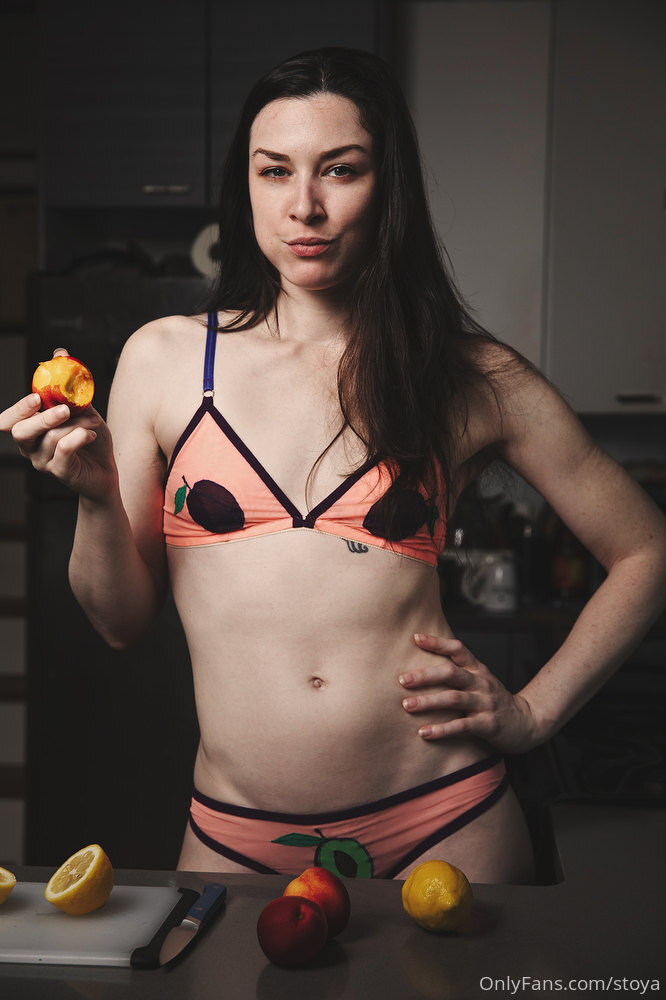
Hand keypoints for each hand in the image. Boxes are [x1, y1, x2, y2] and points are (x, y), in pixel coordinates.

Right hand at [2, 351, 116, 500]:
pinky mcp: (60, 472)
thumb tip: (60, 354)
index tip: (36, 398)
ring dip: (75, 425)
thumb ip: (69, 386)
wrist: (107, 467)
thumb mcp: (81, 408)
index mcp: (30, 428)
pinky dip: (80, 438)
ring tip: (93, 420)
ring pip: (50, 439)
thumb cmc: (89, 437)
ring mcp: (43, 461)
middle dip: (42, 418)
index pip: (7, 421)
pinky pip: (64, 451)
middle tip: (65, 409)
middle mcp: (30, 446)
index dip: (17, 410)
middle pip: (21, 432)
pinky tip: (91, 434)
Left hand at [399, 633, 539, 753]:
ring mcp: (485, 703)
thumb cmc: (493, 700)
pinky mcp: (488, 724)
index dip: (437, 642)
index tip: (415, 638)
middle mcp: (481, 683)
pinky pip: (462, 726)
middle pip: (451, 673)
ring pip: (454, 699)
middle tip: (402, 680)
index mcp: (477, 669)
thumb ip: (458, 672)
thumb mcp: (480, 680)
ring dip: (428, 702)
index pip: (458, 649)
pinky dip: (442, 729)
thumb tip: (422, 664)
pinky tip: (424, 732)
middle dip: (425, 675)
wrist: (527, 722)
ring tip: (406, 705)